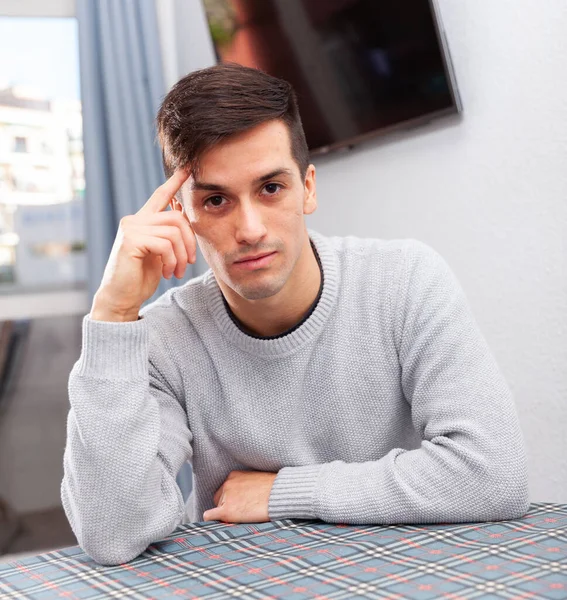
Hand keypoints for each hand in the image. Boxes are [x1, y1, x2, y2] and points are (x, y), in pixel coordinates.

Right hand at [91, 169, 195, 320]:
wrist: (122, 297)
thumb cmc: (141, 277)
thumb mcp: (160, 253)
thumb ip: (169, 234)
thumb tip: (183, 214)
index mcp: (142, 221)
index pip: (160, 195)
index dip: (174, 181)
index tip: (187, 168)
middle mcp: (134, 220)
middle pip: (176, 218)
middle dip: (189, 241)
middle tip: (189, 262)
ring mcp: (130, 229)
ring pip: (173, 232)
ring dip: (181, 255)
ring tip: (177, 271)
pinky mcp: (130, 241)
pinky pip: (165, 244)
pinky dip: (172, 260)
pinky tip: (168, 273)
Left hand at [203, 470, 277, 523]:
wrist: (279, 494)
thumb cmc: (272, 489)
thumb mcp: (255, 480)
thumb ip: (244, 485)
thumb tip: (243, 495)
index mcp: (233, 475)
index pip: (224, 490)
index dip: (231, 499)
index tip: (240, 504)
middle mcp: (227, 484)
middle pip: (219, 499)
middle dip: (227, 506)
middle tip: (242, 511)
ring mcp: (226, 497)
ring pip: (218, 509)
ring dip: (227, 513)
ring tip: (243, 515)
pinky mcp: (227, 510)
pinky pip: (210, 515)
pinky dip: (212, 519)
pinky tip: (216, 522)